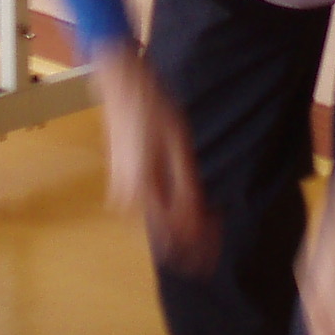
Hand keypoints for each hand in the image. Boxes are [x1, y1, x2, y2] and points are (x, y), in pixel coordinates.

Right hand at [90, 46, 213, 272]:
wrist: (122, 87)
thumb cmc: (154, 110)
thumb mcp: (179, 144)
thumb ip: (187, 185)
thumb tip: (198, 219)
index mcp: (145, 185)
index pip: (174, 231)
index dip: (197, 244)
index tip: (216, 247)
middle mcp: (129, 194)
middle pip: (162, 236)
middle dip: (189, 243)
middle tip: (214, 242)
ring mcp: (121, 190)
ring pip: (153, 225)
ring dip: (178, 230)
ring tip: (203, 224)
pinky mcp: (119, 184)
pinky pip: (144, 212)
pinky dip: (164, 216)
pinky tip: (182, 209)